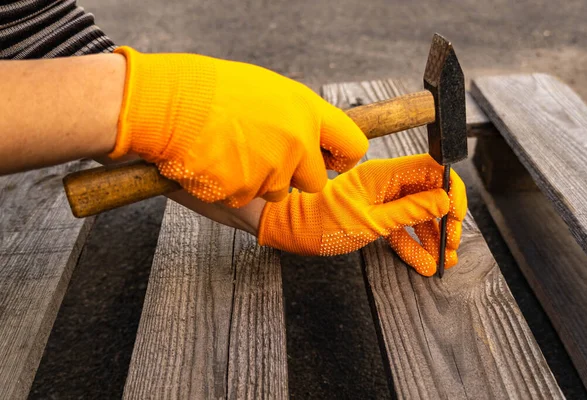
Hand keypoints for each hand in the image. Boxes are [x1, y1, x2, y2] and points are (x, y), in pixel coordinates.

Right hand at [109, 46, 367, 206]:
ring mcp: (271, 170)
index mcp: (307, 111)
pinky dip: (233, 187)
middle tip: (266, 157)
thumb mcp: (269, 90)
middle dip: (296, 176)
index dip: (343, 156)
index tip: (333, 160)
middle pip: (316, 182)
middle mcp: (297, 143)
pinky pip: (247, 198)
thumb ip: (298, 116)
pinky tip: (217, 163)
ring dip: (260, 180)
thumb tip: (315, 135)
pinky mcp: (245, 192)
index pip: (353, 144)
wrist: (166, 104)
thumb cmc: (212, 91)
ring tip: (233, 152)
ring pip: (278, 192)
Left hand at [258, 154, 466, 275]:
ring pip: (417, 213)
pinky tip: (424, 262)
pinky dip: (412, 243)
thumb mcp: (372, 222)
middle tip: (452, 244)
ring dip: (432, 236)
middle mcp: (385, 181)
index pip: (431, 169)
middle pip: (428, 194)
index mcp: (384, 173)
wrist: (291, 231)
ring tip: (444, 260)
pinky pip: (400, 226)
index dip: (450, 190)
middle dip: (444, 220)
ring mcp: (380, 197)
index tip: (457, 216)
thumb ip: (409, 211)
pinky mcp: (374, 213)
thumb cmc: (322, 225)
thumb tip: (444, 200)